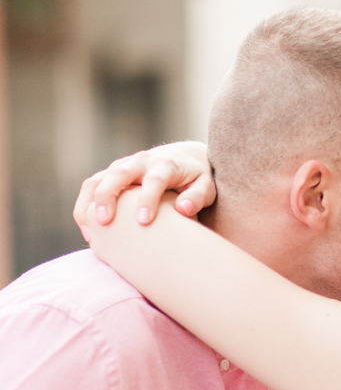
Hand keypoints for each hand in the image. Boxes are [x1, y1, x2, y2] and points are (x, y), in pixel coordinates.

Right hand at [74, 141, 214, 235]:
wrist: (185, 157)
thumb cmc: (197, 178)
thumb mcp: (206, 186)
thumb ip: (197, 196)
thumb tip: (183, 209)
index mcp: (166, 165)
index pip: (155, 180)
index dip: (148, 199)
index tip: (143, 221)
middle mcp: (141, 162)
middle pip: (118, 174)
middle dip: (108, 196)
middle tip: (104, 223)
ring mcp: (124, 166)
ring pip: (97, 179)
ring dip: (88, 203)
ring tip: (90, 232)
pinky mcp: (112, 174)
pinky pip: (92, 186)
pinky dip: (85, 206)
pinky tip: (88, 231)